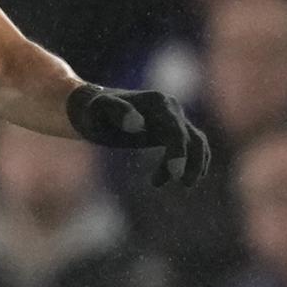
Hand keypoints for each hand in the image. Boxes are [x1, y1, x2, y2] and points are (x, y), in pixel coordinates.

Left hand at [65, 83, 211, 187]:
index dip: (179, 153)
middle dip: (192, 162)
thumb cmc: (92, 110)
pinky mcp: (169, 129)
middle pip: (192, 137)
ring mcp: (172, 118)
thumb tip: (138, 124)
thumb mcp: (98, 110)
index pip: (176, 130)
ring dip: (194, 164)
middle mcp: (170, 107)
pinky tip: (168, 179)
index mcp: (157, 102)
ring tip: (178, 184)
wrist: (90, 108)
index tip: (175, 175)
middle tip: (183, 184)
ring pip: (196, 142)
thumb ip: (116, 111)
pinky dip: (187, 162)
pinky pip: (188, 145)